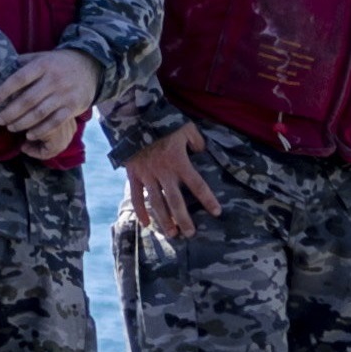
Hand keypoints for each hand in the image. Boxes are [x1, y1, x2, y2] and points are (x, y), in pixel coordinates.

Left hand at [0, 49, 99, 160]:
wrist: (91, 67)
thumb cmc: (60, 63)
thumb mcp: (43, 56)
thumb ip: (24, 61)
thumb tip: (2, 67)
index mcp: (43, 65)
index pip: (19, 78)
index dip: (4, 91)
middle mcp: (54, 79)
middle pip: (28, 99)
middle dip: (11, 112)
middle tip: (0, 120)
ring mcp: (64, 94)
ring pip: (39, 113)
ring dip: (22, 123)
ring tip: (11, 128)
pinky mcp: (73, 107)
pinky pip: (54, 122)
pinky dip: (41, 130)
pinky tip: (29, 135)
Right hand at [123, 123, 220, 238]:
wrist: (134, 117)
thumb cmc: (163, 122)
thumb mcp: (187, 128)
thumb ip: (197, 141)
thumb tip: (202, 152)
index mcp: (179, 162)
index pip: (197, 185)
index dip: (207, 199)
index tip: (216, 212)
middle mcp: (163, 172)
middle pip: (175, 201)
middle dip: (184, 219)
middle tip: (190, 234)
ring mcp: (147, 175)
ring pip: (156, 203)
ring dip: (164, 220)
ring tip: (172, 234)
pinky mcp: (133, 175)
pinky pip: (136, 196)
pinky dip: (141, 211)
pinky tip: (147, 224)